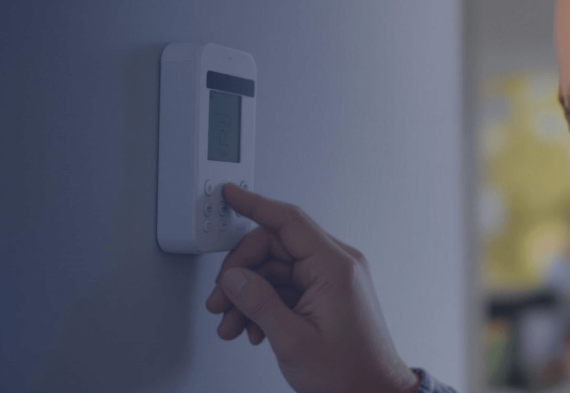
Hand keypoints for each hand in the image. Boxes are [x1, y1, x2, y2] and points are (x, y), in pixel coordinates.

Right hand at [205, 183, 420, 392]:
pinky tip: (254, 328)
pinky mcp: (328, 293)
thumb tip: (234, 278)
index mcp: (334, 266)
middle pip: (274, 247)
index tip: (230, 195)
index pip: (287, 220)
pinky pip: (288, 285)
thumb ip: (258, 302)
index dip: (254, 204)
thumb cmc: (349, 374)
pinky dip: (266, 303)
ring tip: (233, 325)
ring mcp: (333, 279)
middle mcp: (337, 265)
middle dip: (241, 273)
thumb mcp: (293, 340)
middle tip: (220, 302)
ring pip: (276, 269)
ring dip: (249, 295)